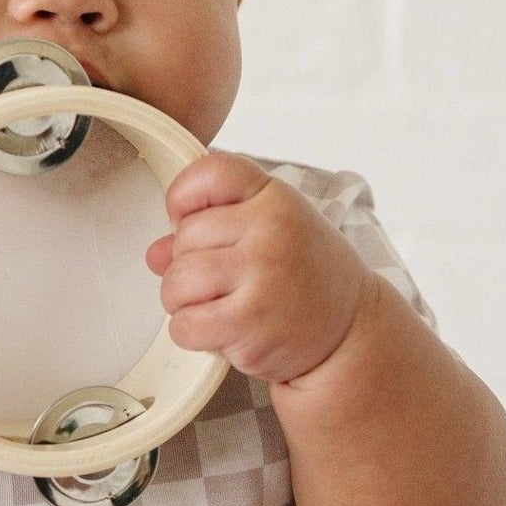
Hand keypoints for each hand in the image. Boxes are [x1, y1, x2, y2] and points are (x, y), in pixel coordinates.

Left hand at [144, 153, 383, 384]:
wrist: (349, 331)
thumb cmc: (307, 278)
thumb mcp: (271, 234)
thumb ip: (212, 232)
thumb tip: (155, 253)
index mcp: (274, 197)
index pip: (207, 172)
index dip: (184, 198)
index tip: (190, 220)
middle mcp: (270, 228)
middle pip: (183, 236)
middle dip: (187, 263)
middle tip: (220, 281)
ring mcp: (261, 274)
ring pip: (177, 280)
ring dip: (183, 301)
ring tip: (215, 306)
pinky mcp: (250, 320)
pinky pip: (184, 323)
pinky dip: (190, 333)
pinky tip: (219, 329)